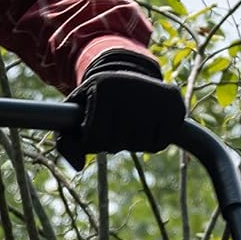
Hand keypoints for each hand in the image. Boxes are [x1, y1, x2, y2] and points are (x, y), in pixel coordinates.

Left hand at [58, 51, 185, 168]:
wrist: (134, 73)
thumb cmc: (99, 97)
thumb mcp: (77, 110)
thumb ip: (65, 141)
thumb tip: (78, 167)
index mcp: (103, 87)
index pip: (93, 140)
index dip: (93, 142)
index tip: (95, 127)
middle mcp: (129, 90)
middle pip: (116, 144)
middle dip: (113, 142)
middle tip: (116, 123)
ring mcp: (154, 98)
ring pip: (138, 146)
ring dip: (133, 142)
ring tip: (132, 122)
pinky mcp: (174, 107)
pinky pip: (158, 145)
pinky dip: (152, 142)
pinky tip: (149, 124)